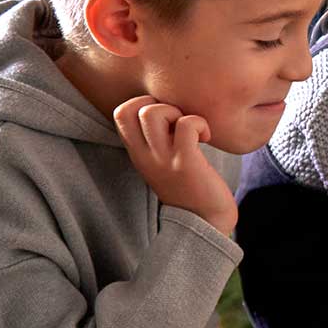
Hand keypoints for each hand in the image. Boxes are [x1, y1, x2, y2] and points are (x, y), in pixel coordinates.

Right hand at [113, 96, 237, 234]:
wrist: (206, 223)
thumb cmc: (191, 187)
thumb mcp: (164, 162)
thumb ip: (159, 140)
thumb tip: (169, 109)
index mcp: (138, 153)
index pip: (120, 114)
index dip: (143, 104)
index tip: (168, 120)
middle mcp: (145, 156)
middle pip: (130, 109)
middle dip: (158, 104)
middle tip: (179, 124)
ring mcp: (164, 160)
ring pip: (154, 112)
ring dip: (178, 113)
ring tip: (193, 132)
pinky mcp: (186, 163)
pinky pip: (186, 126)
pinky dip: (199, 123)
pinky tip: (206, 138)